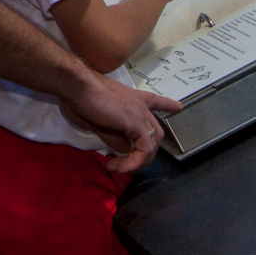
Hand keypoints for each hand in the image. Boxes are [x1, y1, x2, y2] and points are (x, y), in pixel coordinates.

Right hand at [61, 73, 183, 174]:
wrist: (77, 87)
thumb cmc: (80, 99)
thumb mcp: (97, 122)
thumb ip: (113, 135)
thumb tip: (123, 150)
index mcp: (132, 99)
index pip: (155, 102)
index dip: (167, 105)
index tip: (178, 107)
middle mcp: (140, 105)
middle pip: (154, 132)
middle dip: (144, 152)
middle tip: (124, 163)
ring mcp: (140, 114)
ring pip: (151, 144)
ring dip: (136, 161)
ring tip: (117, 167)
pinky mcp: (137, 124)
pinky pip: (143, 150)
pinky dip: (133, 163)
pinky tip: (120, 167)